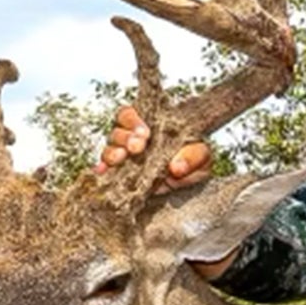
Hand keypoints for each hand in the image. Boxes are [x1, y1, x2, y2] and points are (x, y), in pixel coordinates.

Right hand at [96, 105, 212, 189]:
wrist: (190, 190)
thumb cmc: (195, 167)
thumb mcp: (203, 159)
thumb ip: (194, 157)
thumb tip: (176, 167)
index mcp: (151, 125)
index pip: (132, 113)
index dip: (134, 120)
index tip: (145, 134)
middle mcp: (134, 138)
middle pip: (118, 128)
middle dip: (125, 136)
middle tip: (137, 147)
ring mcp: (125, 156)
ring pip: (110, 147)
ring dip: (112, 152)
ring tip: (122, 159)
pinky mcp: (118, 174)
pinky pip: (105, 168)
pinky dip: (102, 169)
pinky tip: (102, 172)